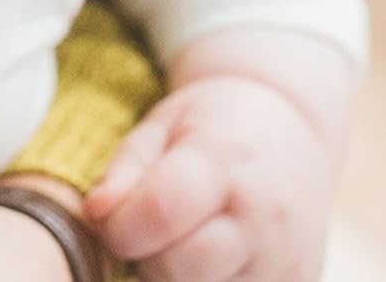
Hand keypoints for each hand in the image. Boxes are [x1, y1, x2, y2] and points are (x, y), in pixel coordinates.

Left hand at [84, 74, 333, 281]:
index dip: (118, 225)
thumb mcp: (162, 124)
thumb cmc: (216, 126)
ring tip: (179, 239)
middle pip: (179, 268)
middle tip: (143, 229)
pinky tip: (207, 257)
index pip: (161, 212)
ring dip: (174, 278)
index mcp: (226, 164)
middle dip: (144, 256)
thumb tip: (95, 214)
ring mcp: (287, 265)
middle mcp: (264, 221)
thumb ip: (125, 169)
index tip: (105, 216)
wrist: (295, 138)